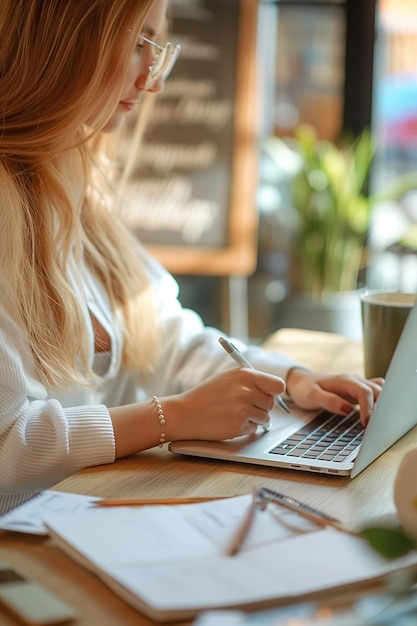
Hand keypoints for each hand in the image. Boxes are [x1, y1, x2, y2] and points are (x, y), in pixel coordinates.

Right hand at [167, 367, 285, 440]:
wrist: (185, 413)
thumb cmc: (206, 394)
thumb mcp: (228, 378)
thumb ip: (251, 380)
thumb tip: (275, 391)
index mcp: (245, 375)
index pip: (278, 385)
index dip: (274, 392)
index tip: (268, 395)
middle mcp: (246, 391)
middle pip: (271, 403)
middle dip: (262, 407)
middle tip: (245, 406)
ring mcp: (243, 409)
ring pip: (265, 418)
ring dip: (254, 418)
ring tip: (235, 413)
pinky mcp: (239, 425)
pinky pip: (254, 429)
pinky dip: (245, 427)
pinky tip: (229, 421)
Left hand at [285, 368, 383, 425]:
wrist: (300, 382)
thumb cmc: (304, 389)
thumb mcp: (311, 396)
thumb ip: (329, 401)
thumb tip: (347, 409)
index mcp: (345, 380)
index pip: (365, 392)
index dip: (369, 408)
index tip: (367, 424)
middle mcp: (354, 381)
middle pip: (377, 391)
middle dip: (380, 407)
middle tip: (375, 426)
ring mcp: (357, 385)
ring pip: (380, 391)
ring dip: (383, 404)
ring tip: (379, 422)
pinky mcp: (358, 391)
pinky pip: (376, 392)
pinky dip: (381, 401)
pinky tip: (378, 414)